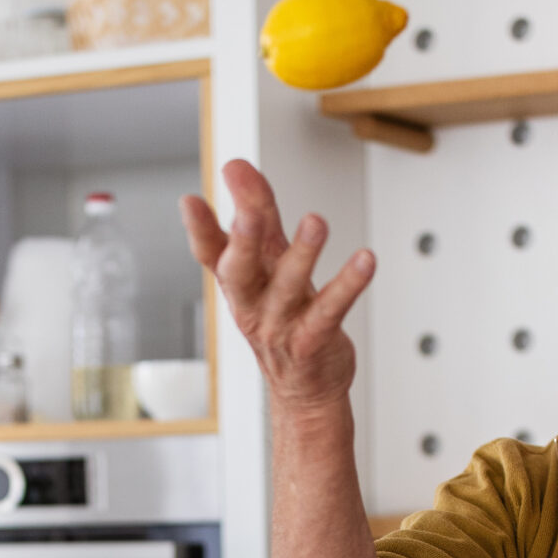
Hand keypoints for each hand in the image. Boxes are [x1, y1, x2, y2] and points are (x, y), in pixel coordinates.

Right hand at [181, 159, 374, 412]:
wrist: (305, 389)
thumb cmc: (285, 319)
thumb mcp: (267, 266)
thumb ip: (258, 216)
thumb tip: (237, 167)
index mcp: (238, 284)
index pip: (211, 255)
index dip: (199, 231)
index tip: (191, 201)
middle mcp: (253, 304)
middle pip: (239, 271)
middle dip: (242, 241)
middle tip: (248, 213)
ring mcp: (280, 326)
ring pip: (286, 287)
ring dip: (302, 254)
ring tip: (316, 222)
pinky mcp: (313, 341)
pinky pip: (330, 310)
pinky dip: (348, 284)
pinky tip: (365, 260)